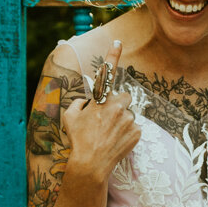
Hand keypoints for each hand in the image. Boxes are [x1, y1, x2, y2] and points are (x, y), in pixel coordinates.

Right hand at [58, 63, 142, 187]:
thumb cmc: (78, 141)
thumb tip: (86, 101)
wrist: (90, 164)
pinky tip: (116, 142)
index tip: (118, 41)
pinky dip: (127, 133)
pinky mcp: (138, 132)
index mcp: (101, 101)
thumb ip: (78, 103)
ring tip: (109, 135)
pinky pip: (134, 128)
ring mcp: (129, 120)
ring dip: (121, 121)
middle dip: (118, 104)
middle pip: (123, 97)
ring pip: (128, 114)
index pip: (107, 74)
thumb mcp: (70, 118)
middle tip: (107, 119)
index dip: (112, 55)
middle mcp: (117, 107)